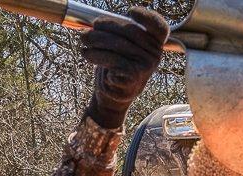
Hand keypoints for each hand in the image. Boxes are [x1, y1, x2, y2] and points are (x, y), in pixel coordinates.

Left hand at [81, 6, 168, 129]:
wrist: (114, 95)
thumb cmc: (117, 66)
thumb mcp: (122, 48)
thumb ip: (119, 33)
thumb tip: (97, 22)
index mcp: (156, 44)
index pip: (159, 27)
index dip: (146, 17)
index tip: (130, 12)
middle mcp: (155, 54)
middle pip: (130, 31)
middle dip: (105, 28)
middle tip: (88, 29)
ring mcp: (146, 66)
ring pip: (117, 45)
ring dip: (96, 41)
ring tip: (83, 41)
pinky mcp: (134, 77)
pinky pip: (112, 60)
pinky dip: (97, 56)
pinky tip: (88, 54)